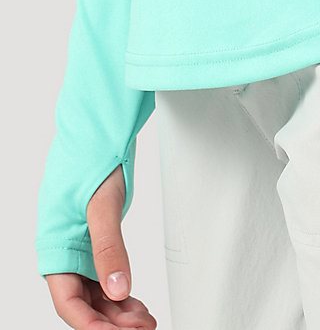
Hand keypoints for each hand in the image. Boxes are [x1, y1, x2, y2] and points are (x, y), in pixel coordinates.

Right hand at [45, 166, 155, 329]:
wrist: (98, 129)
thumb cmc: (91, 157)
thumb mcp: (102, 205)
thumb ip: (109, 248)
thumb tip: (119, 290)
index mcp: (55, 247)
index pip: (69, 301)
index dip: (91, 324)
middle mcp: (64, 251)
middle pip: (83, 302)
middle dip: (110, 321)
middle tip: (143, 328)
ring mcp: (80, 245)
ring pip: (95, 291)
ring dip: (118, 310)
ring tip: (144, 321)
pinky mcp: (95, 238)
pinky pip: (104, 274)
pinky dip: (120, 290)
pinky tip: (137, 301)